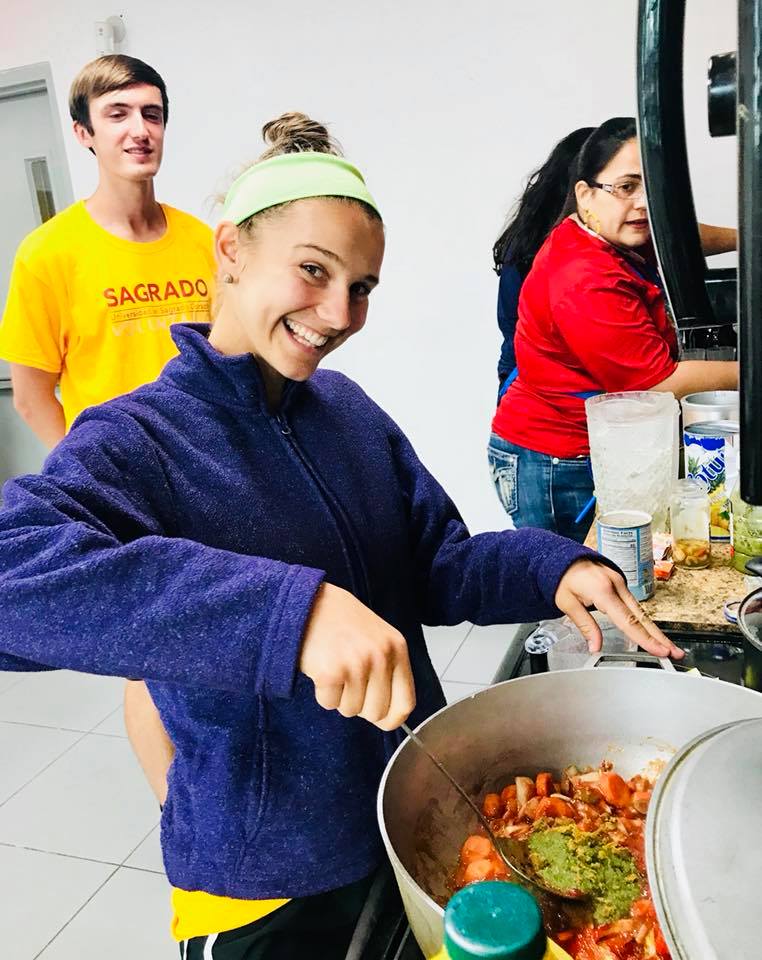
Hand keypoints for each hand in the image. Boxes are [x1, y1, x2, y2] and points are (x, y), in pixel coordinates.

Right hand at [299, 582, 416, 729]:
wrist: (309, 603)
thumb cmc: (342, 621)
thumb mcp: (377, 638)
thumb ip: (387, 670)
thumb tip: (388, 714)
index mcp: (397, 648)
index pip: (406, 702)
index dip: (392, 718)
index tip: (382, 719)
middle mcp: (380, 656)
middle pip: (376, 712)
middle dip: (360, 704)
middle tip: (347, 680)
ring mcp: (356, 664)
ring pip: (351, 710)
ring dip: (339, 696)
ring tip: (334, 668)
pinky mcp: (331, 672)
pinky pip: (329, 703)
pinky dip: (322, 693)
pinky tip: (321, 669)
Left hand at [554, 560, 683, 658]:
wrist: (561, 556)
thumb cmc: (561, 578)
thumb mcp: (566, 603)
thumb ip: (585, 625)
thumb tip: (595, 647)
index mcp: (602, 590)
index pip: (627, 620)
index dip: (644, 639)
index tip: (659, 651)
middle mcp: (616, 585)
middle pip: (641, 617)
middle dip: (659, 637)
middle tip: (675, 653)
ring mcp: (620, 582)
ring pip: (641, 611)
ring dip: (655, 631)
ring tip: (669, 647)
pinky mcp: (620, 583)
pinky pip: (635, 605)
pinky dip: (645, 620)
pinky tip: (652, 632)